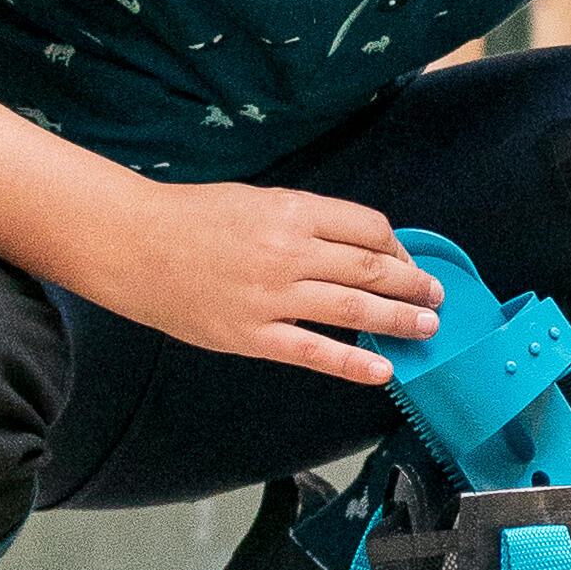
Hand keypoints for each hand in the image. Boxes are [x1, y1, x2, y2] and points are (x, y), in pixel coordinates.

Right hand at [97, 184, 440, 380]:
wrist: (133, 244)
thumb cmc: (193, 218)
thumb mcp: (258, 200)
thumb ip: (305, 221)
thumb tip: (356, 245)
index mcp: (292, 211)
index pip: (367, 228)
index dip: (397, 247)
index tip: (408, 260)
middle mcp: (288, 252)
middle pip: (370, 269)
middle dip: (413, 284)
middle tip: (437, 296)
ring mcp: (270, 297)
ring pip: (352, 310)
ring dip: (398, 320)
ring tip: (427, 328)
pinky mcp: (250, 335)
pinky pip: (313, 352)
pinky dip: (353, 362)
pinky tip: (383, 369)